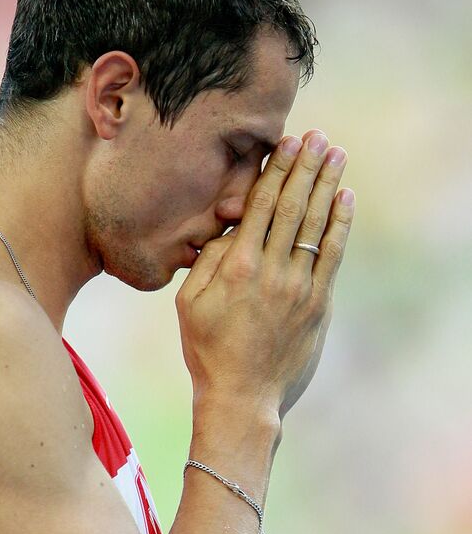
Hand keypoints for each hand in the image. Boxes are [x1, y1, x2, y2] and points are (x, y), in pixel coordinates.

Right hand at [175, 129, 353, 418]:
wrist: (242, 397)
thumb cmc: (207, 351)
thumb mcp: (188, 305)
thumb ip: (206, 262)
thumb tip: (229, 230)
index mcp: (236, 267)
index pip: (260, 206)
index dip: (276, 170)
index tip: (288, 142)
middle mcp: (270, 271)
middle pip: (292, 207)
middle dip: (306, 167)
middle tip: (318, 136)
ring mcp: (298, 287)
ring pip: (315, 225)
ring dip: (327, 186)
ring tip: (335, 155)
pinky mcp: (317, 305)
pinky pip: (331, 255)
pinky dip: (339, 225)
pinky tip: (344, 200)